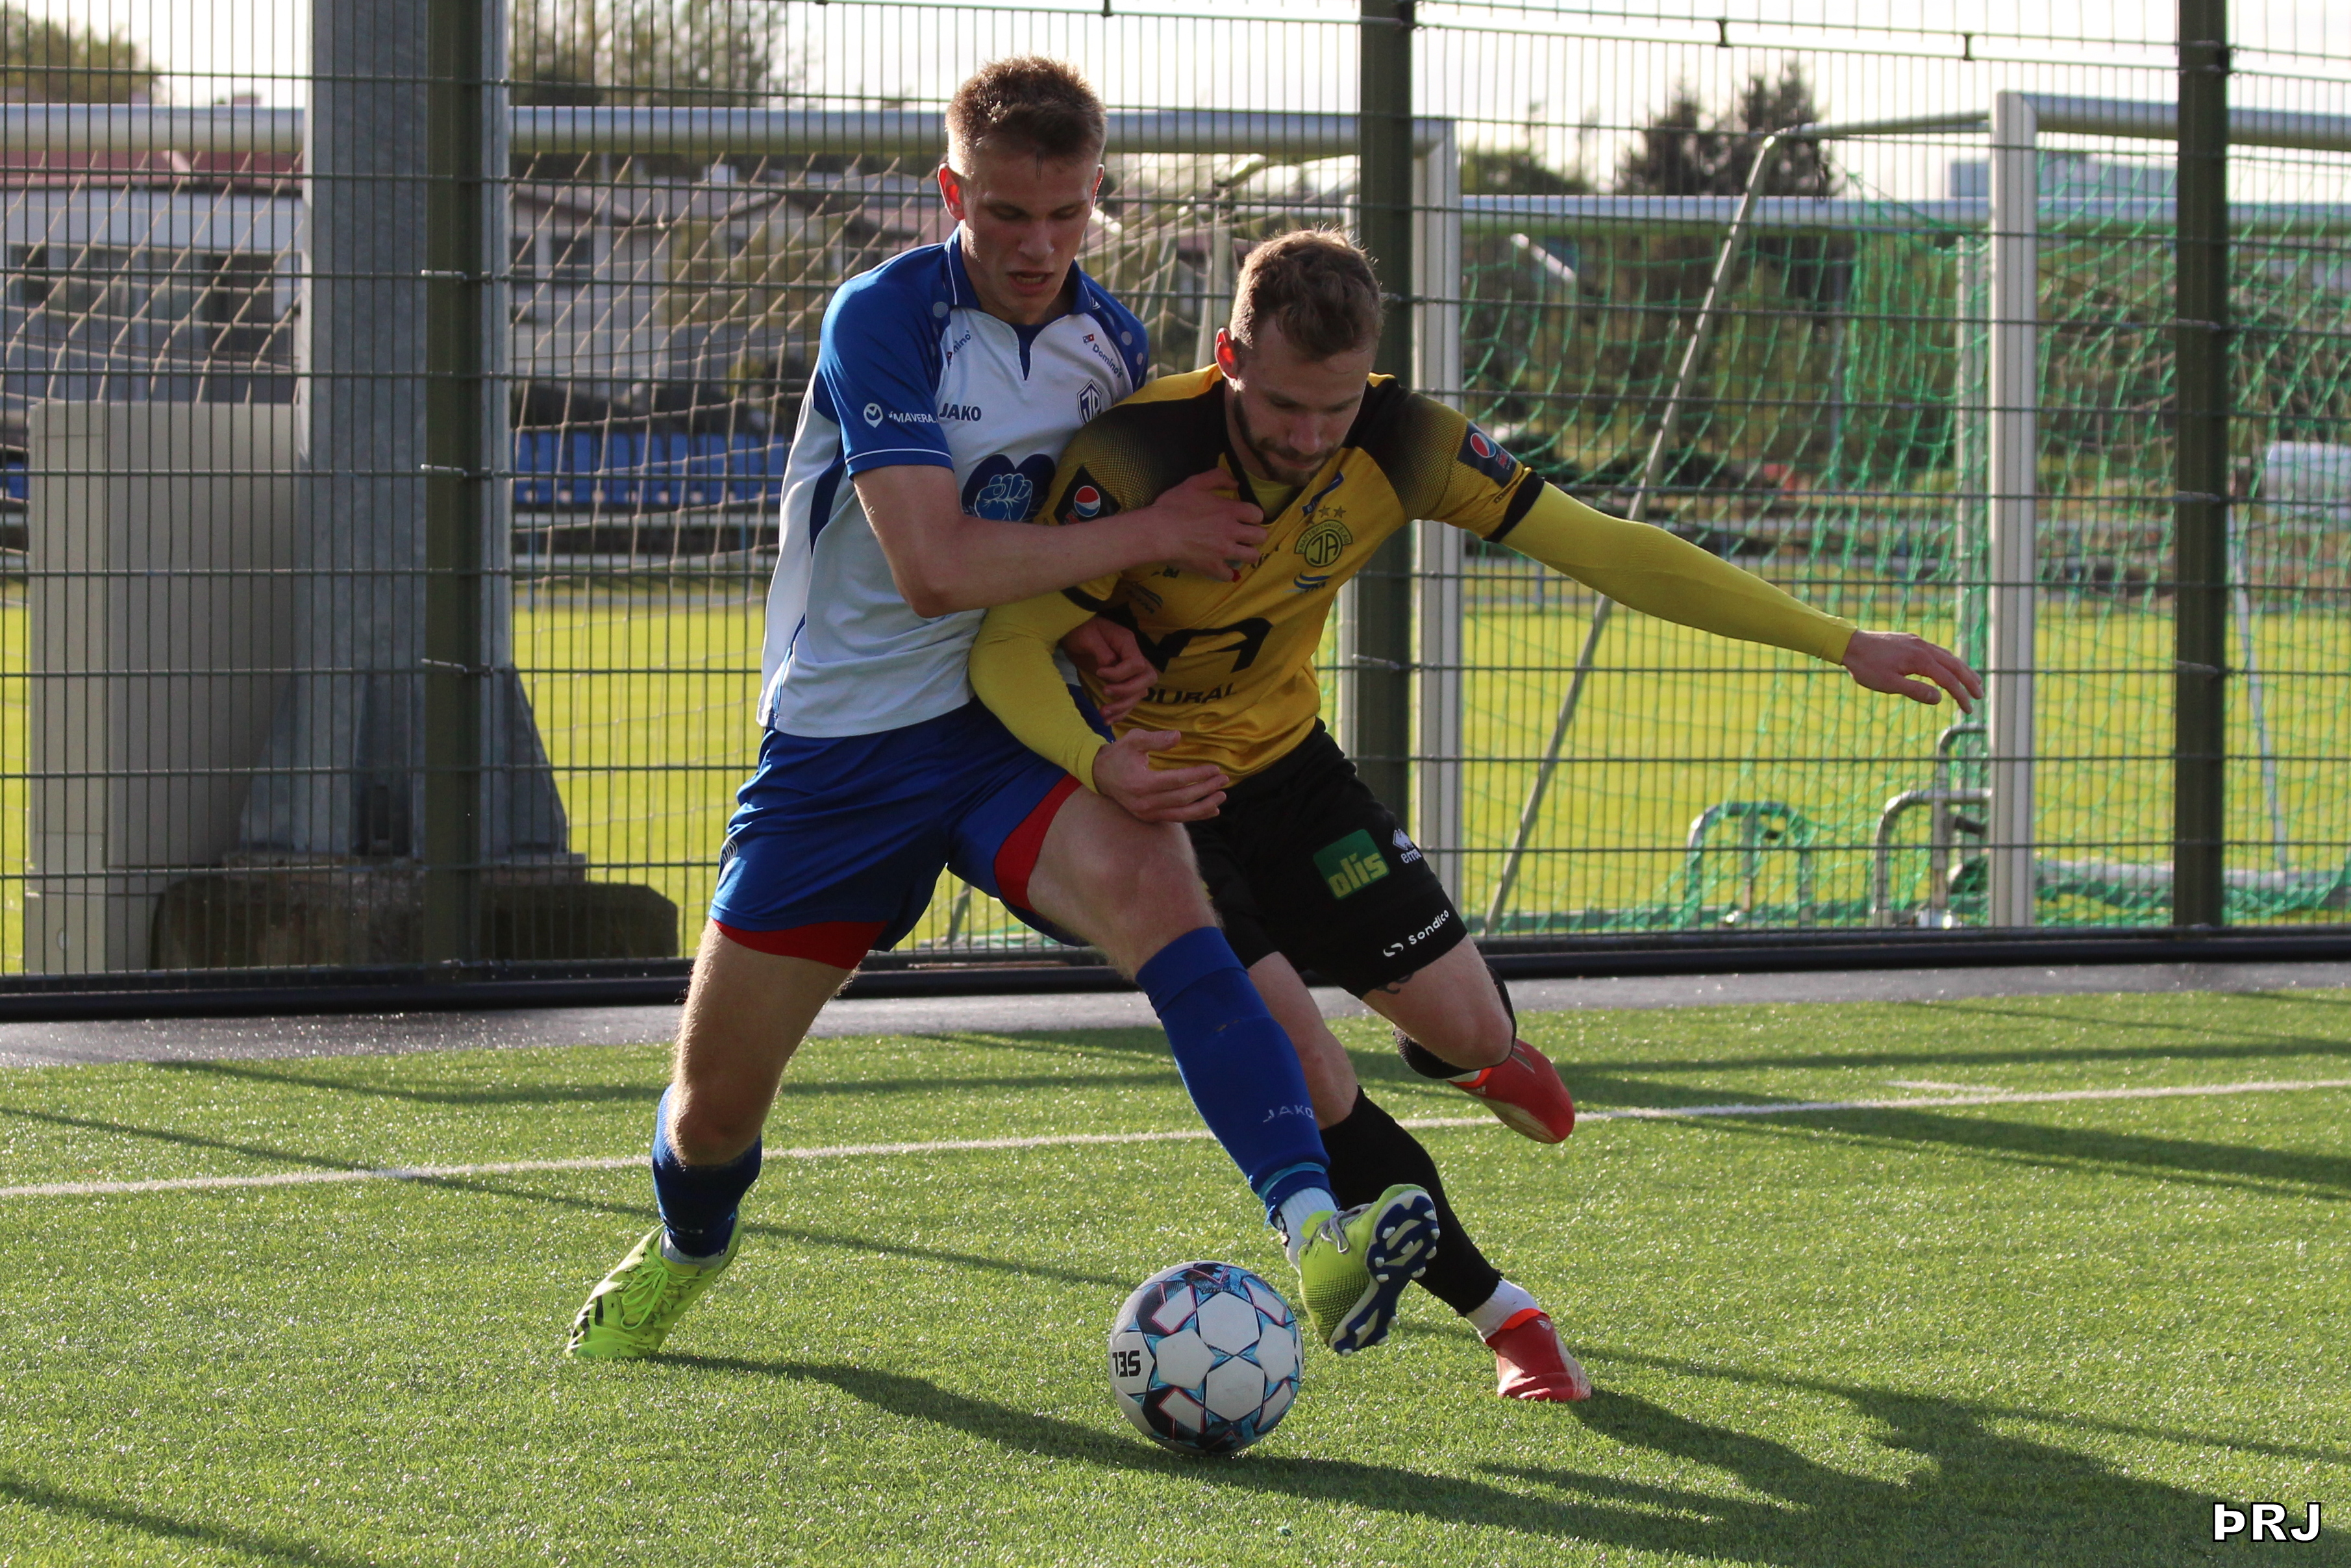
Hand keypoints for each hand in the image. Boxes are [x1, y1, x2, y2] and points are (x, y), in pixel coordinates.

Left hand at [1059, 617, 1153, 723]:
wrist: (1075, 633)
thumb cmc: (1080, 630)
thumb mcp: (1086, 637)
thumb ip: (1100, 652)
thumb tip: (1108, 667)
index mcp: (1127, 643)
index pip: (1136, 664)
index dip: (1120, 674)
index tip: (1099, 673)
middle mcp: (1133, 657)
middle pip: (1146, 680)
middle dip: (1127, 692)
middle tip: (1105, 693)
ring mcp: (1129, 671)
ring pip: (1138, 694)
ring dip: (1122, 707)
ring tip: (1102, 714)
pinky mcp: (1121, 682)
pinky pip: (1129, 700)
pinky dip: (1120, 712)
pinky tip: (1108, 720)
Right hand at [1092, 729, 1228, 822]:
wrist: (1100, 774)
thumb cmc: (1120, 754)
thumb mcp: (1133, 740)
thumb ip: (1155, 739)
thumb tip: (1178, 736)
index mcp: (1141, 782)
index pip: (1177, 780)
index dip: (1198, 775)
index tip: (1215, 768)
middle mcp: (1144, 802)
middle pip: (1183, 798)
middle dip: (1206, 789)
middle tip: (1223, 779)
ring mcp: (1146, 812)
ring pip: (1182, 814)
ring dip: (1204, 806)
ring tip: (1222, 796)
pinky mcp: (1149, 817)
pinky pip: (1176, 818)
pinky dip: (1195, 815)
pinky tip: (1211, 810)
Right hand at [1136, 467, 1263, 581]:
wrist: (1157, 531)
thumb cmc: (1174, 506)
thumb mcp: (1195, 482)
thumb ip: (1218, 477)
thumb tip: (1236, 483)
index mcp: (1230, 510)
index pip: (1258, 514)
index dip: (1253, 516)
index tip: (1245, 518)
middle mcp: (1232, 531)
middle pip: (1260, 536)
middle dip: (1255, 535)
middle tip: (1244, 535)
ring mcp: (1224, 551)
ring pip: (1251, 556)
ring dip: (1246, 553)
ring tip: (1237, 551)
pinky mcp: (1212, 567)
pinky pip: (1229, 575)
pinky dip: (1226, 572)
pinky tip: (1221, 567)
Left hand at [1841, 630, 1982, 711]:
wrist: (1850, 644)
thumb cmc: (1866, 667)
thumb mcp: (1889, 684)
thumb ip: (1915, 691)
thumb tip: (1940, 699)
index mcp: (1920, 660)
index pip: (1948, 680)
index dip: (1961, 695)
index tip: (1969, 709)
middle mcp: (1924, 648)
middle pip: (1955, 665)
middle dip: (1970, 680)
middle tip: (1981, 695)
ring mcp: (1918, 642)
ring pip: (1948, 656)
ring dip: (1962, 669)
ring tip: (1973, 681)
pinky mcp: (1912, 640)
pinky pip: (1937, 651)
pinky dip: (1949, 661)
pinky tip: (1949, 667)